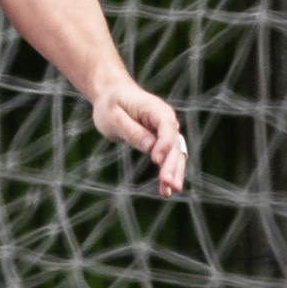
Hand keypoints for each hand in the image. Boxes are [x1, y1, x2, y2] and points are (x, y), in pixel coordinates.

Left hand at [91, 81, 188, 197]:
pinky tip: (166, 191)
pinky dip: (168, 173)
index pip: (166, 126)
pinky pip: (168, 159)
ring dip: (174, 173)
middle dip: (172, 164)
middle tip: (168, 183)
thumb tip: (150, 147)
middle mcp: (166, 120)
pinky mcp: (161, 142)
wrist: (112, 95)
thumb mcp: (114, 116)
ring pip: (176, 154)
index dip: (164, 144)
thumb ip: (132, 131)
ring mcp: (166, 132)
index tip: (156, 160)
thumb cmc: (111, 104)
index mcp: (156, 109)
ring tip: (169, 192)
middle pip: (175, 144)